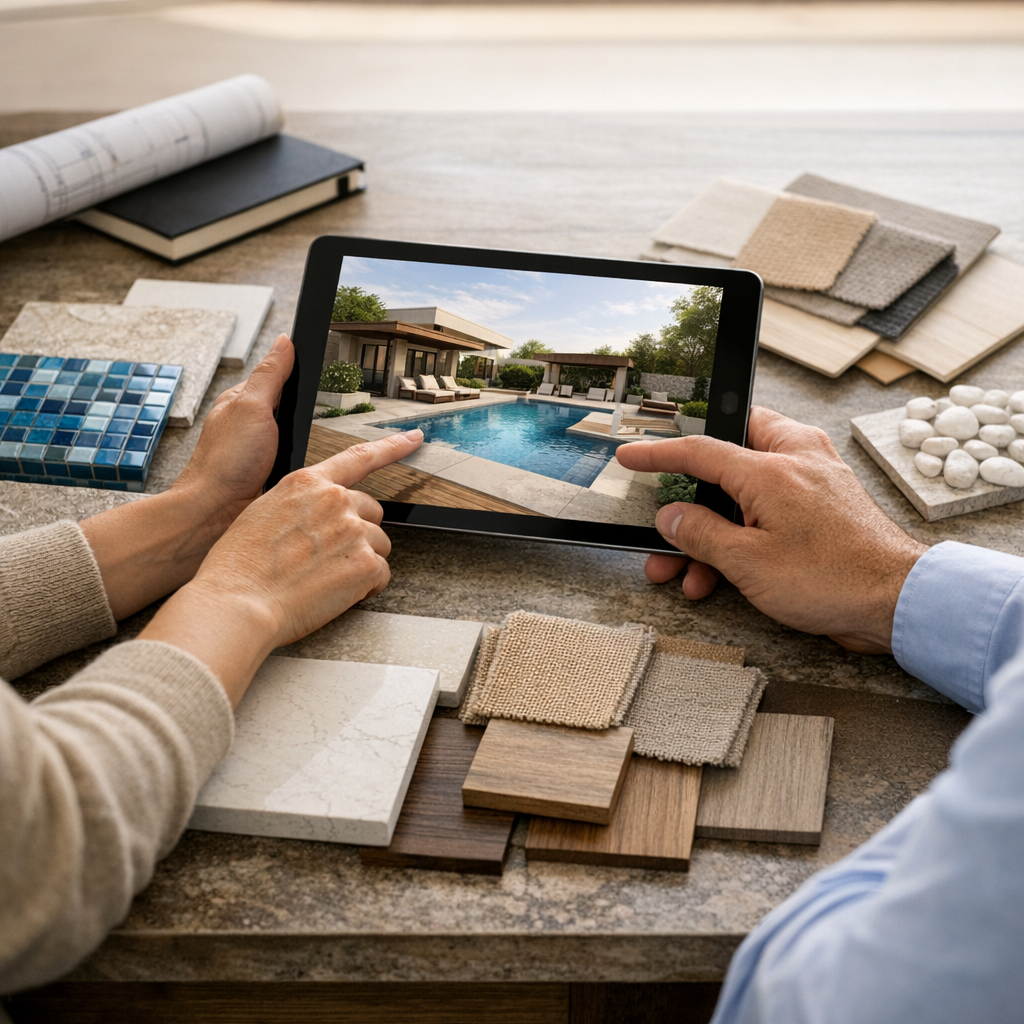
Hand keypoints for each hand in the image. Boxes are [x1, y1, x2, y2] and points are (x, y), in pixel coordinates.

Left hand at [81, 336, 294, 619]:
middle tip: (313, 419)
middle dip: (306, 415)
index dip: (298, 376)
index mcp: (242, 402)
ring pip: (295, 437)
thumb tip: (285, 341)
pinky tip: (305, 470)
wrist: (214, 514)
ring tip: (311, 447)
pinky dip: (301, 465)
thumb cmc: (225, 463)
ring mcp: (258, 451)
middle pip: (291, 408)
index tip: (319, 372)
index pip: (279, 377)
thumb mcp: (252, 407)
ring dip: (304, 444)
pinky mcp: (267, 475)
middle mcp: (250, 425)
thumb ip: (271, 375)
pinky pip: (294, 462)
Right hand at [139, 429, 423, 705]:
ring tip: (324, 580)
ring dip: (361, 562)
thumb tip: (313, 516)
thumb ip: (298, 505)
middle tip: (328, 559)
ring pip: (378, 545)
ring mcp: (354, 530)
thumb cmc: (239, 567)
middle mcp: (335, 500)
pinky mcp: (365, 563)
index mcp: (307, 483)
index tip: (414, 438)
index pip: (359, 458)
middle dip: (358, 534)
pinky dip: (364, 589)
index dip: (392, 447)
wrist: (238, 602)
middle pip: (371, 512)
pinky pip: (381, 575)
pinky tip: (334, 595)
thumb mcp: (262, 514)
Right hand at [615, 406, 927, 653]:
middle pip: (721, 467)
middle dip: (687, 509)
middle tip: (664, 534)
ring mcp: (808, 482)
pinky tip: (723, 576)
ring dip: (710, 536)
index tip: (630, 457)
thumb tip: (672, 517)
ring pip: (739, 496)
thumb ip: (701, 533)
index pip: (699, 448)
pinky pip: (764, 513)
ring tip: (687, 574)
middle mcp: (793, 461)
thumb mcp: (748, 561)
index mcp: (773, 464)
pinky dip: (740, 539)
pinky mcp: (817, 507)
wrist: (899, 602)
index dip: (657, 454)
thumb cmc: (836, 577)